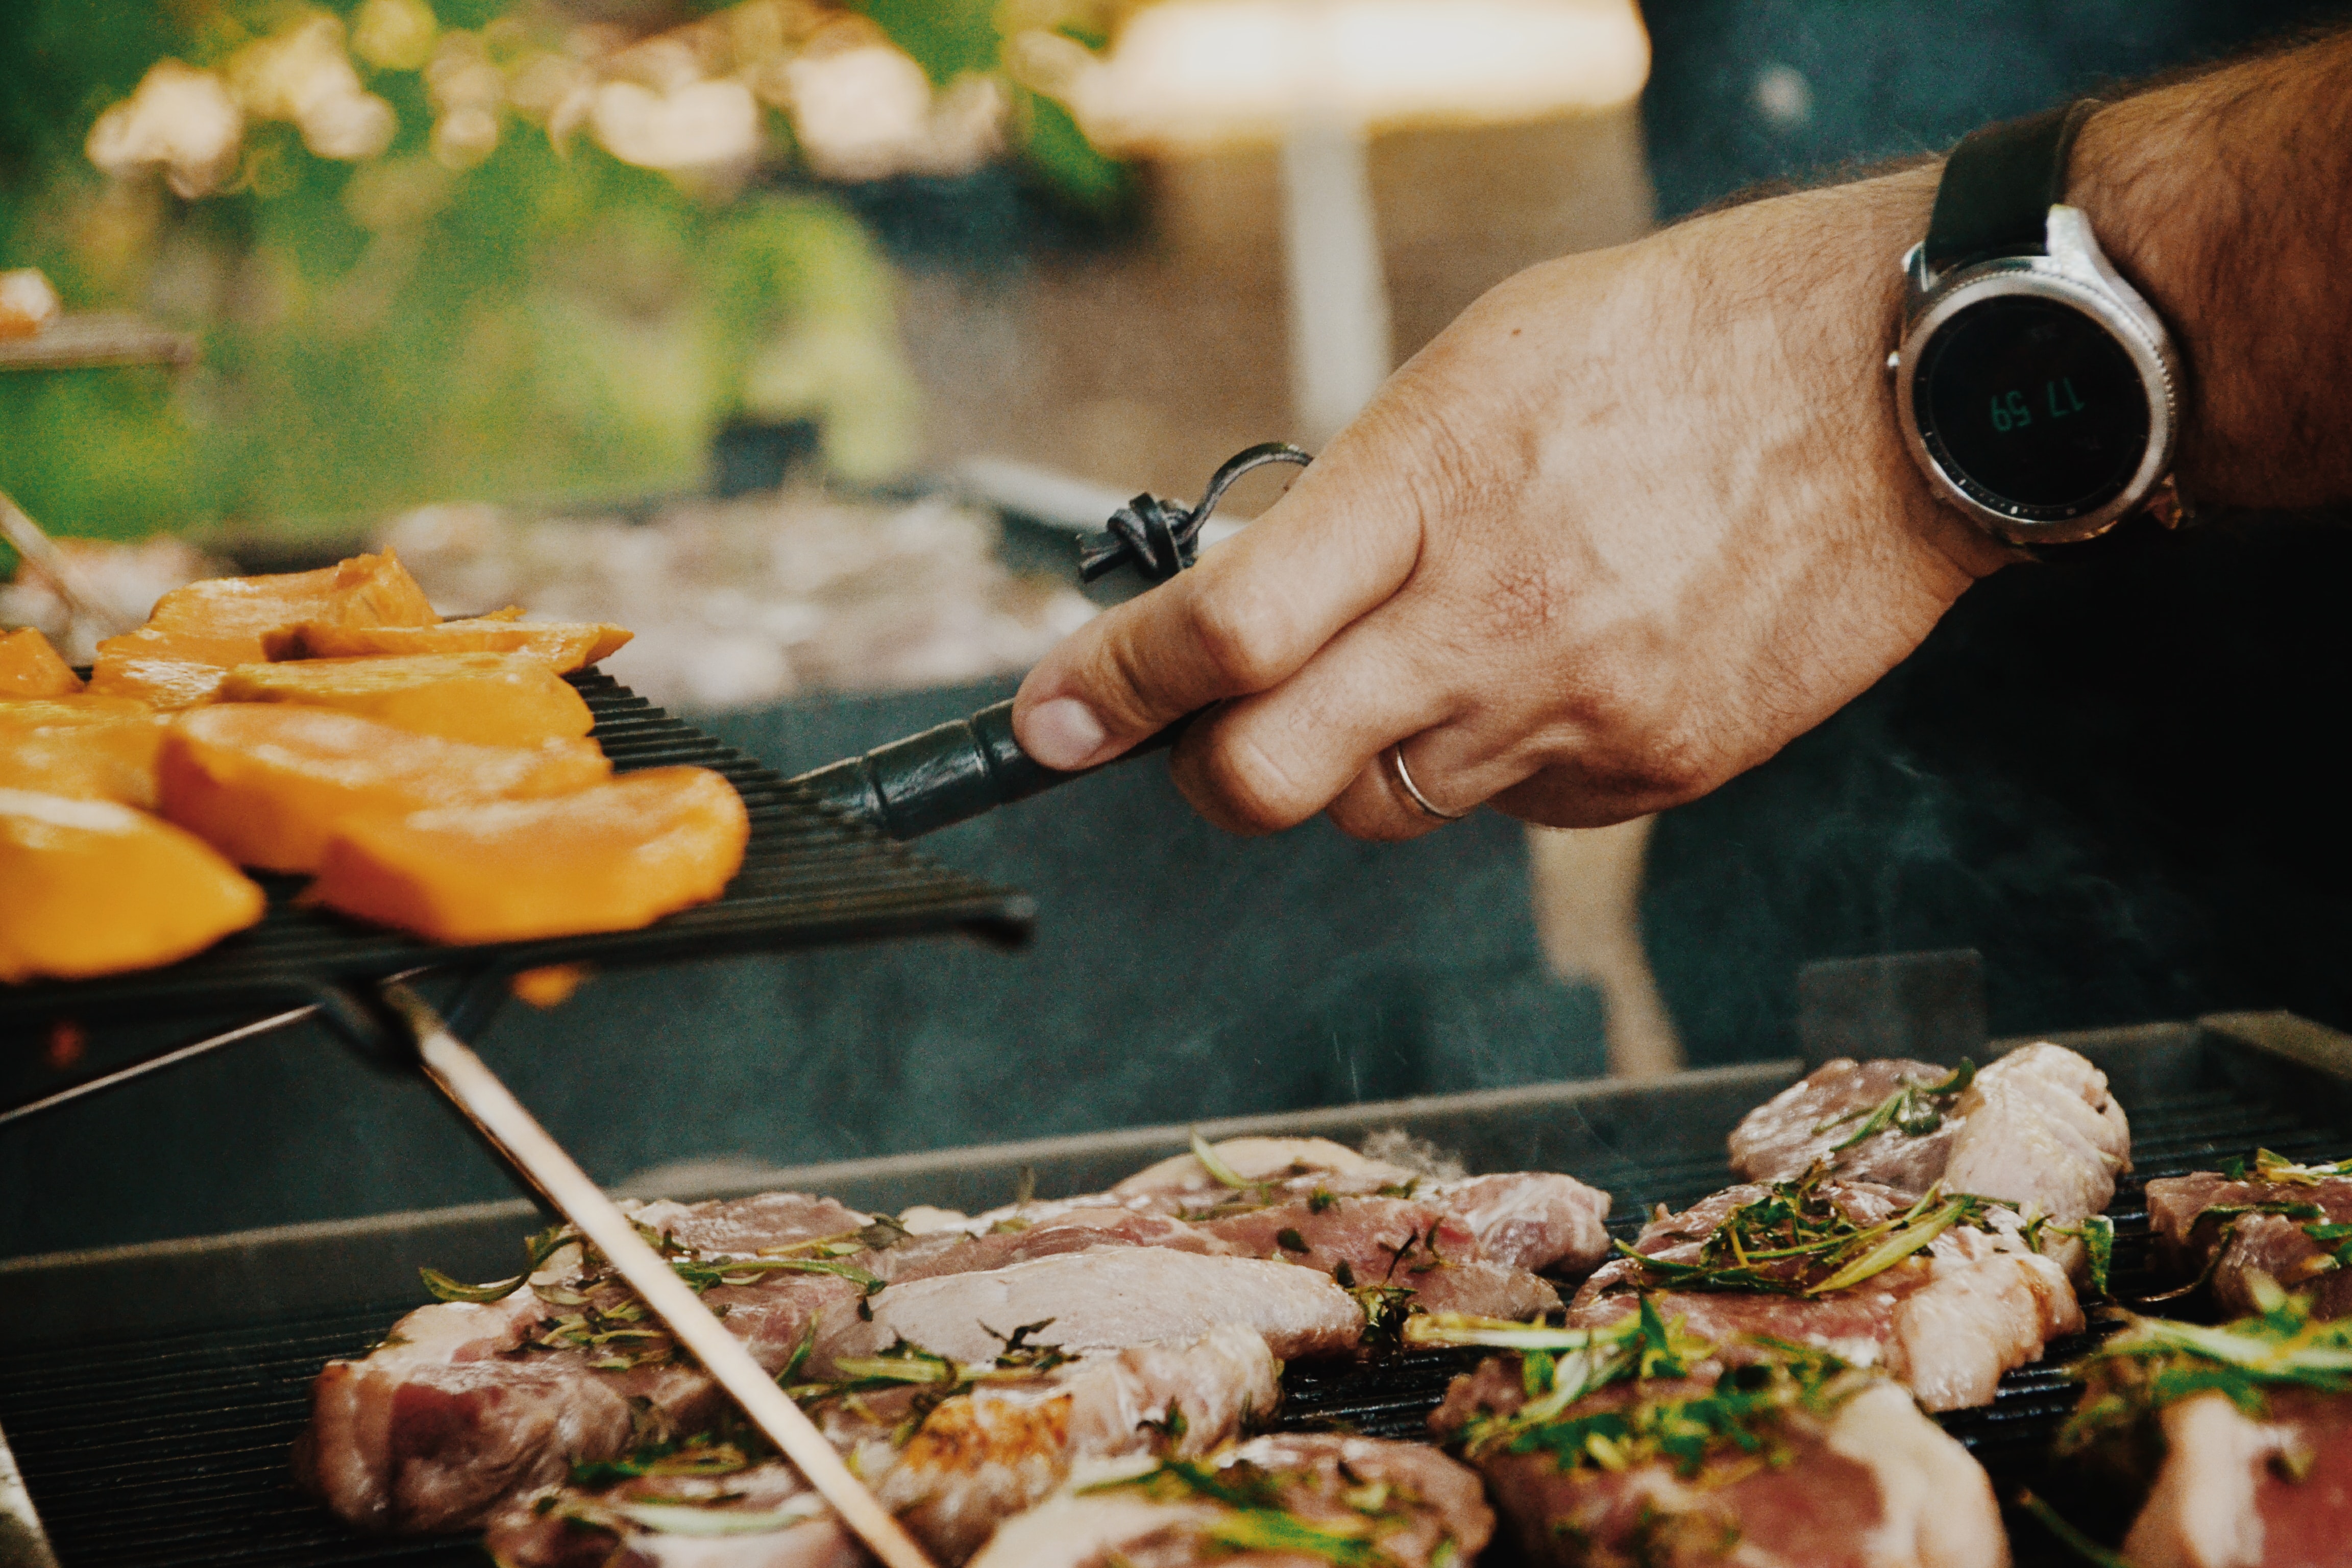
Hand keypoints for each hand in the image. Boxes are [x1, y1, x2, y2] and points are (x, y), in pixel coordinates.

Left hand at [1013, 165, 2015, 837]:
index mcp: (1433, 487)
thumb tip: (1250, 606)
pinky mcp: (1652, 773)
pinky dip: (1492, 763)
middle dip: (1207, 768)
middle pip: (1269, 778)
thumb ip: (1356, 500)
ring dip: (1362, 757)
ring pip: (1384, 809)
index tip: (1050, 719)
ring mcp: (1578, 712)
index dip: (1111, 686)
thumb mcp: (1481, 370)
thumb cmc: (1683, 345)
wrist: (1903, 394)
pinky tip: (1551, 672)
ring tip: (1435, 657)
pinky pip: (1511, 813)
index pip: (1227, 629)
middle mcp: (1494, 621)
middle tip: (1210, 727)